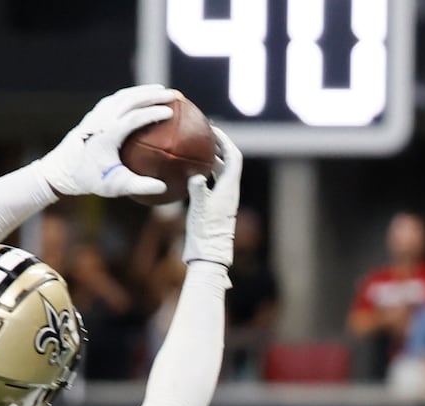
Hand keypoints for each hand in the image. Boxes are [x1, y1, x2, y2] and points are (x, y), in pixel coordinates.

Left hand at [37, 84, 177, 198]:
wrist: (59, 171)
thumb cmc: (88, 180)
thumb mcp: (113, 186)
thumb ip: (138, 186)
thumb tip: (163, 187)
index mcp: (106, 135)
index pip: (133, 118)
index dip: (152, 113)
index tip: (170, 112)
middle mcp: (100, 121)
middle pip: (130, 100)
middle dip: (153, 95)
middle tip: (173, 95)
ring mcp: (95, 115)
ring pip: (122, 96)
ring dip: (142, 91)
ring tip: (161, 91)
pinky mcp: (93, 114)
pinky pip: (115, 99)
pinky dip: (130, 95)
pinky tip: (141, 97)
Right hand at [182, 126, 241, 268]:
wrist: (209, 255)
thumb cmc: (205, 234)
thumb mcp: (200, 210)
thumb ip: (198, 190)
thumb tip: (195, 176)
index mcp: (230, 189)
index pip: (233, 157)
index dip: (225, 141)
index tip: (212, 130)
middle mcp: (230, 192)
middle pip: (229, 162)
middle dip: (219, 147)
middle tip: (204, 137)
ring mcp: (223, 200)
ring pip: (221, 173)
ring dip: (213, 160)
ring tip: (198, 151)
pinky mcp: (216, 207)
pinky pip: (213, 183)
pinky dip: (206, 174)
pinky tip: (192, 175)